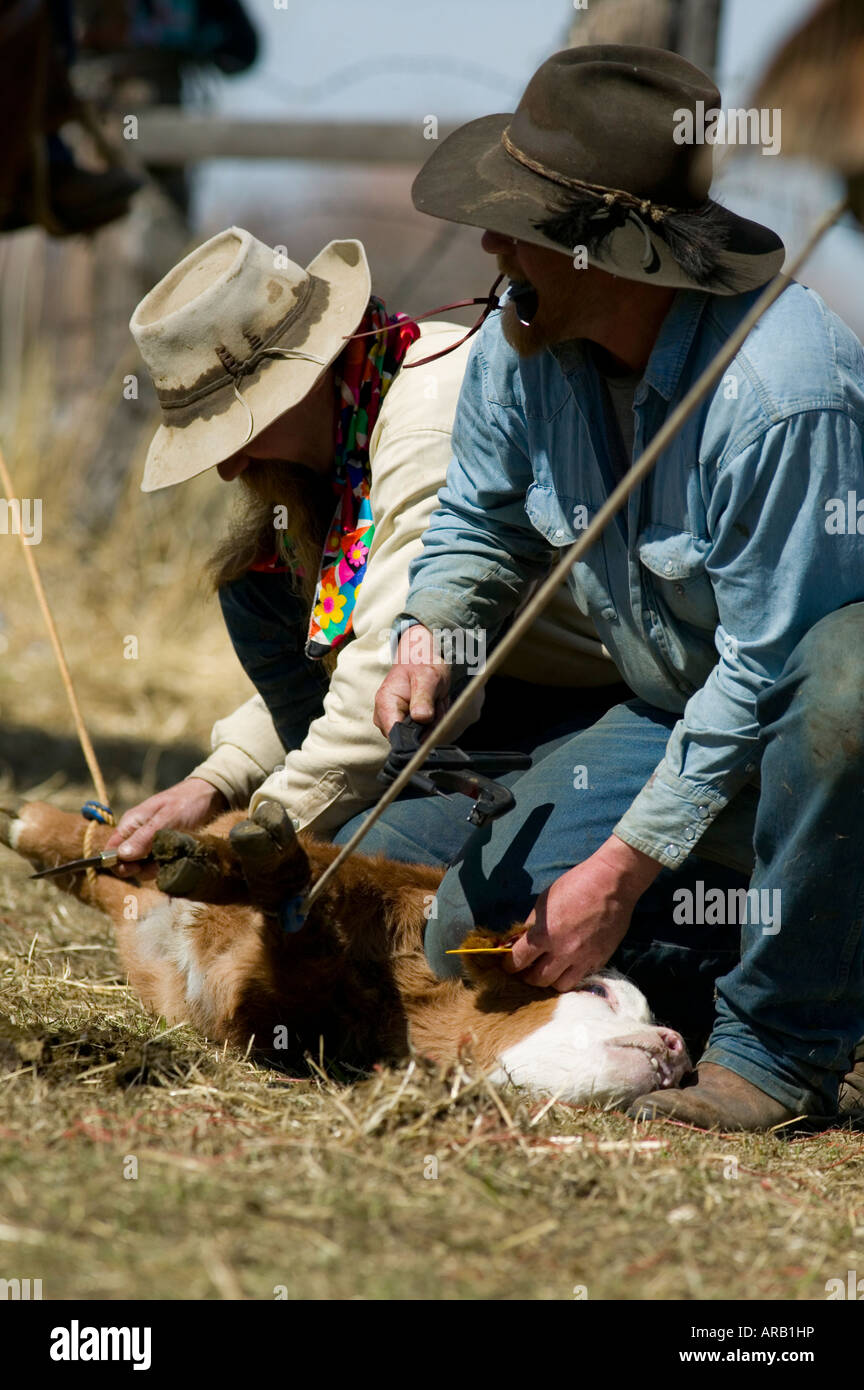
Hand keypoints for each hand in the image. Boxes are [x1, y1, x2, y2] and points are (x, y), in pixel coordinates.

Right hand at [105, 778, 226, 874]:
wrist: (211, 795)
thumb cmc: (187, 801)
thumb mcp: (167, 818)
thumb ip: (145, 837)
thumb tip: (122, 855)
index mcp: (130, 824)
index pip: (111, 849)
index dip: (117, 863)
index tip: (134, 868)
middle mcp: (137, 835)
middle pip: (126, 863)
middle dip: (139, 869)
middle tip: (157, 864)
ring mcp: (151, 844)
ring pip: (144, 867)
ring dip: (155, 869)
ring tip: (172, 859)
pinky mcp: (165, 850)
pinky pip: (159, 865)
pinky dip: (167, 866)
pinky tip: (178, 860)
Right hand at [373, 624, 451, 735]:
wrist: (420, 659)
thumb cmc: (421, 664)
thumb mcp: (427, 677)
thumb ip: (423, 698)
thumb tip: (421, 718)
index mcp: (386, 704)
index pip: (395, 735)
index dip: (414, 737)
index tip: (430, 724)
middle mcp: (385, 717)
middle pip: (411, 739)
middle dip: (429, 726)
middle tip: (436, 704)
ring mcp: (394, 722)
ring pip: (420, 737)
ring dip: (433, 724)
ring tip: (434, 703)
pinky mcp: (404, 725)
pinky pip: (424, 734)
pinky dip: (433, 723)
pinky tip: (433, 709)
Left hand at [505, 836, 662, 990]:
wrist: (612, 883)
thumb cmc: (575, 885)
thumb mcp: (544, 901)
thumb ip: (532, 924)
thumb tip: (520, 941)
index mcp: (545, 934)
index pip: (519, 961)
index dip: (510, 965)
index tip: (508, 964)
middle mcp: (563, 951)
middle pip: (538, 980)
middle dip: (527, 977)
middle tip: (526, 970)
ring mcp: (584, 958)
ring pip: (560, 986)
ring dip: (551, 980)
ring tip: (549, 970)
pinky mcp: (600, 960)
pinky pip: (581, 978)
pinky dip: (571, 974)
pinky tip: (569, 964)